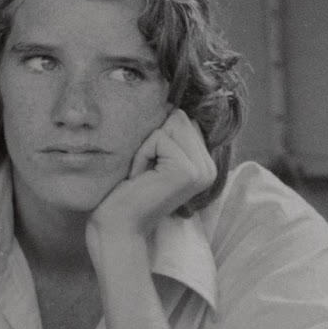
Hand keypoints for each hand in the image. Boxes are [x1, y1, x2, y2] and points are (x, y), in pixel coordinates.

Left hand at [86, 109, 215, 251]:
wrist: (119, 227)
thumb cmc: (128, 193)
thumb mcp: (155, 158)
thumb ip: (170, 135)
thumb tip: (171, 101)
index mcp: (204, 164)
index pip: (184, 119)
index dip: (158, 136)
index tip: (151, 168)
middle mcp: (209, 167)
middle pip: (179, 117)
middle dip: (153, 139)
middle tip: (146, 171)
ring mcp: (201, 170)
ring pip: (171, 123)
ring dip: (147, 146)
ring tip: (143, 175)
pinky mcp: (187, 171)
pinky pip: (159, 138)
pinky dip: (142, 154)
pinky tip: (140, 179)